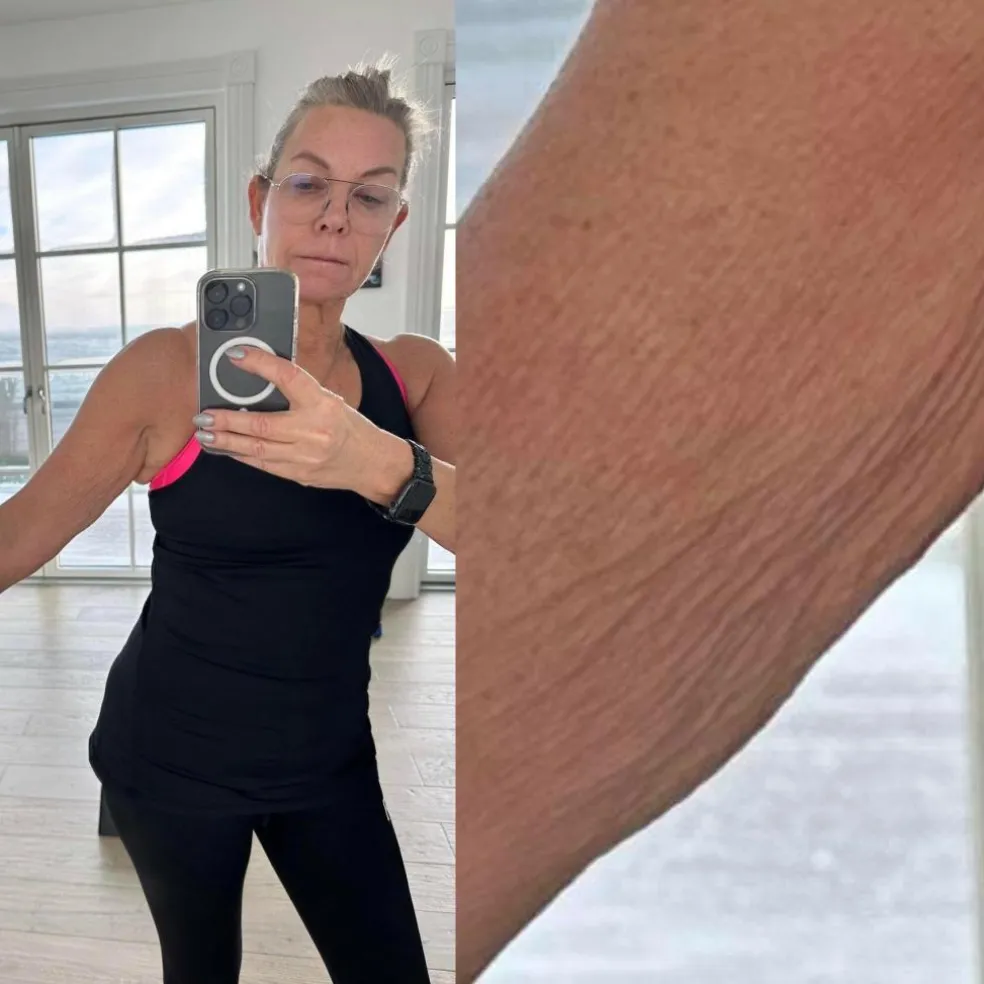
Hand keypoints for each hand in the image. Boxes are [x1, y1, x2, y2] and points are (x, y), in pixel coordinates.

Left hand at [192, 345, 411, 499]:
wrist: (371, 462)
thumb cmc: (348, 427)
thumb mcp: (328, 400)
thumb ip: (297, 393)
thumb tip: (258, 383)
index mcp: (323, 403)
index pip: (288, 377)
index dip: (260, 364)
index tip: (236, 356)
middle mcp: (314, 430)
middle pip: (263, 423)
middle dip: (228, 420)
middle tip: (205, 414)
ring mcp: (306, 456)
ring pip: (258, 449)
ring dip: (227, 441)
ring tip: (206, 434)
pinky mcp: (299, 474)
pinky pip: (264, 465)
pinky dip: (242, 456)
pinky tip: (227, 449)